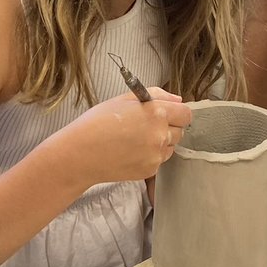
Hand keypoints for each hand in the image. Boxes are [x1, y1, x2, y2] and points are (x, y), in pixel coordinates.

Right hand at [55, 89, 192, 187]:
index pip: (186, 113)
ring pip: (171, 146)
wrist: (80, 153)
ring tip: (136, 139)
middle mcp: (161, 134)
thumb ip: (157, 95)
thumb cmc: (98, 122)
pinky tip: (131, 152)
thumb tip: (178, 100)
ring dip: (161, 142)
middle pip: (180, 130)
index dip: (178, 112)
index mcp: (157, 112)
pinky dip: (151, 156)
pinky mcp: (150, 170)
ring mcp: (156, 155)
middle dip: (169, 127)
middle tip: (146, 126)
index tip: (169, 113)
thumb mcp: (126, 99)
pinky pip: (159, 160)